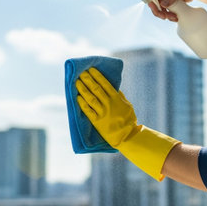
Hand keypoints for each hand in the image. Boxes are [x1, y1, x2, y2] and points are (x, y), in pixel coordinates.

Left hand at [75, 66, 180, 180]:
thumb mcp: (128, 106)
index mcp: (117, 99)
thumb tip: (115, 88)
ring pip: (90, 98)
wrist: (127, 136)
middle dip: (88, 80)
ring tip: (77, 82)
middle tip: (82, 73)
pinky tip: (78, 97)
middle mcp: (108, 104)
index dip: (97, 76)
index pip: (105, 84)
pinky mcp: (97, 121)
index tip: (91, 69)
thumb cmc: (129, 120)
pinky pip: (88, 111)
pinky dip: (82, 103)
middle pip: (96, 89)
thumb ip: (120, 97)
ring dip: (83, 89)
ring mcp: (102, 112)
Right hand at [147, 0, 198, 21]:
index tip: (156, 10)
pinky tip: (175, 18)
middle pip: (155, 4)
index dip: (152, 4)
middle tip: (165, 17)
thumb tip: (162, 5)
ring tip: (174, 18)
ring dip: (166, 15)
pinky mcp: (169, 3)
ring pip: (161, 9)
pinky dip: (169, 16)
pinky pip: (166, 11)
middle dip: (159, 12)